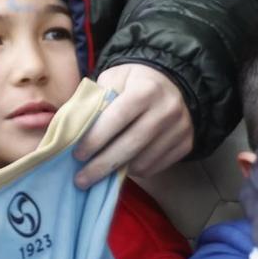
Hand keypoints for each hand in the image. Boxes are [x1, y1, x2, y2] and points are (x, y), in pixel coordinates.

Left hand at [75, 65, 193, 187]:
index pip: (117, 118)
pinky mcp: (186, 144)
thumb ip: (95, 101)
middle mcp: (167, 109)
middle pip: (131, 145)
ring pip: (144, 161)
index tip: (77, 154)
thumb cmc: (134, 82)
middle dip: (102, 165)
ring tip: (98, 173)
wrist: (173, 82)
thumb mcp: (113, 79)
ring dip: (117, 171)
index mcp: (145, 90)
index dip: (95, 139)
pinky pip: (156, 166)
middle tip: (81, 179)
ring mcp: (180, 129)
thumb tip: (71, 129)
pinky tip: (121, 167)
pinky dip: (135, 171)